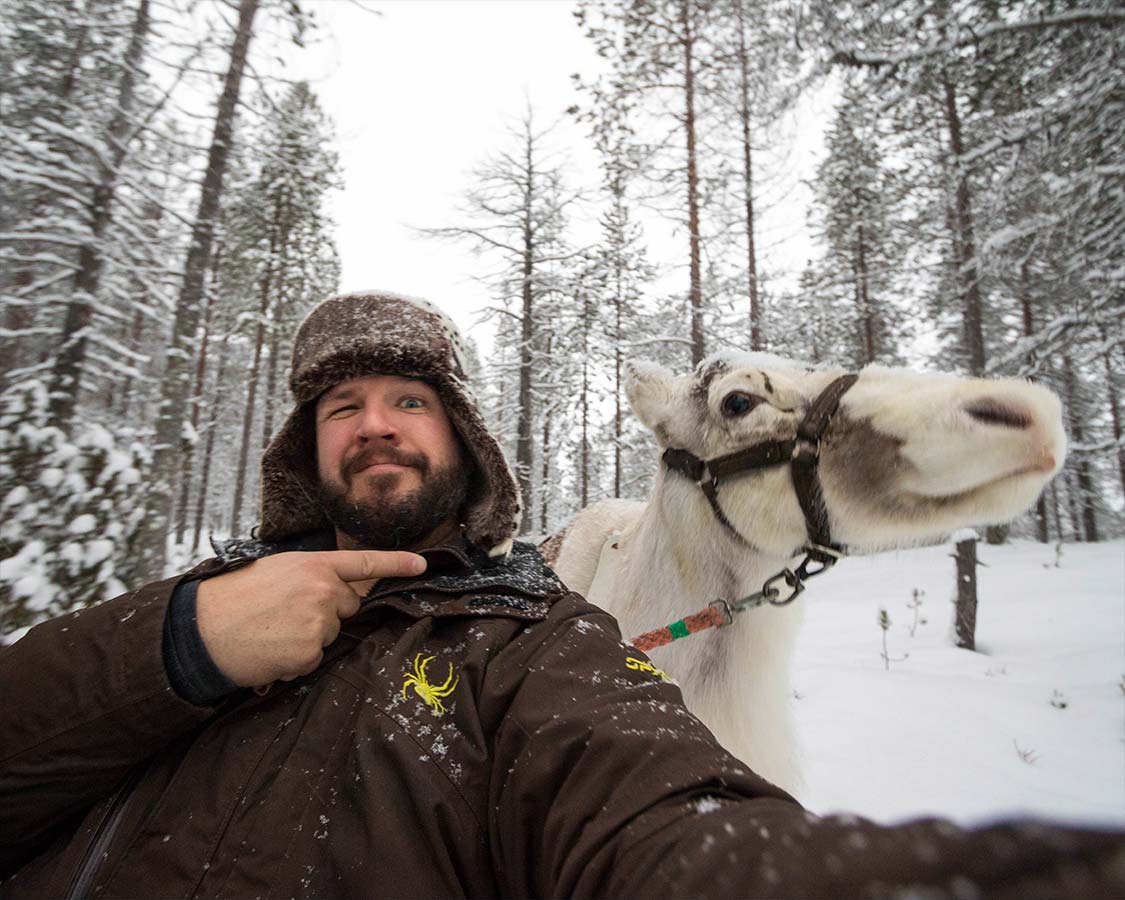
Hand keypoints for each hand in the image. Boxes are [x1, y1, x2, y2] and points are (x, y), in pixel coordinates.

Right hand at [195, 549, 426, 686]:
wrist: (202, 629)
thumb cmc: (235, 598)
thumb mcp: (277, 571)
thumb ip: (311, 576)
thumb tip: (337, 592)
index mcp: (312, 565)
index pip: (363, 563)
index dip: (396, 563)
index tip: (422, 564)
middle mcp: (322, 590)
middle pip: (348, 606)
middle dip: (327, 613)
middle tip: (285, 614)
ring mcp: (318, 622)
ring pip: (330, 635)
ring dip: (308, 638)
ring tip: (273, 632)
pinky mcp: (309, 652)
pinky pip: (314, 660)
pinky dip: (295, 660)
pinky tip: (271, 650)